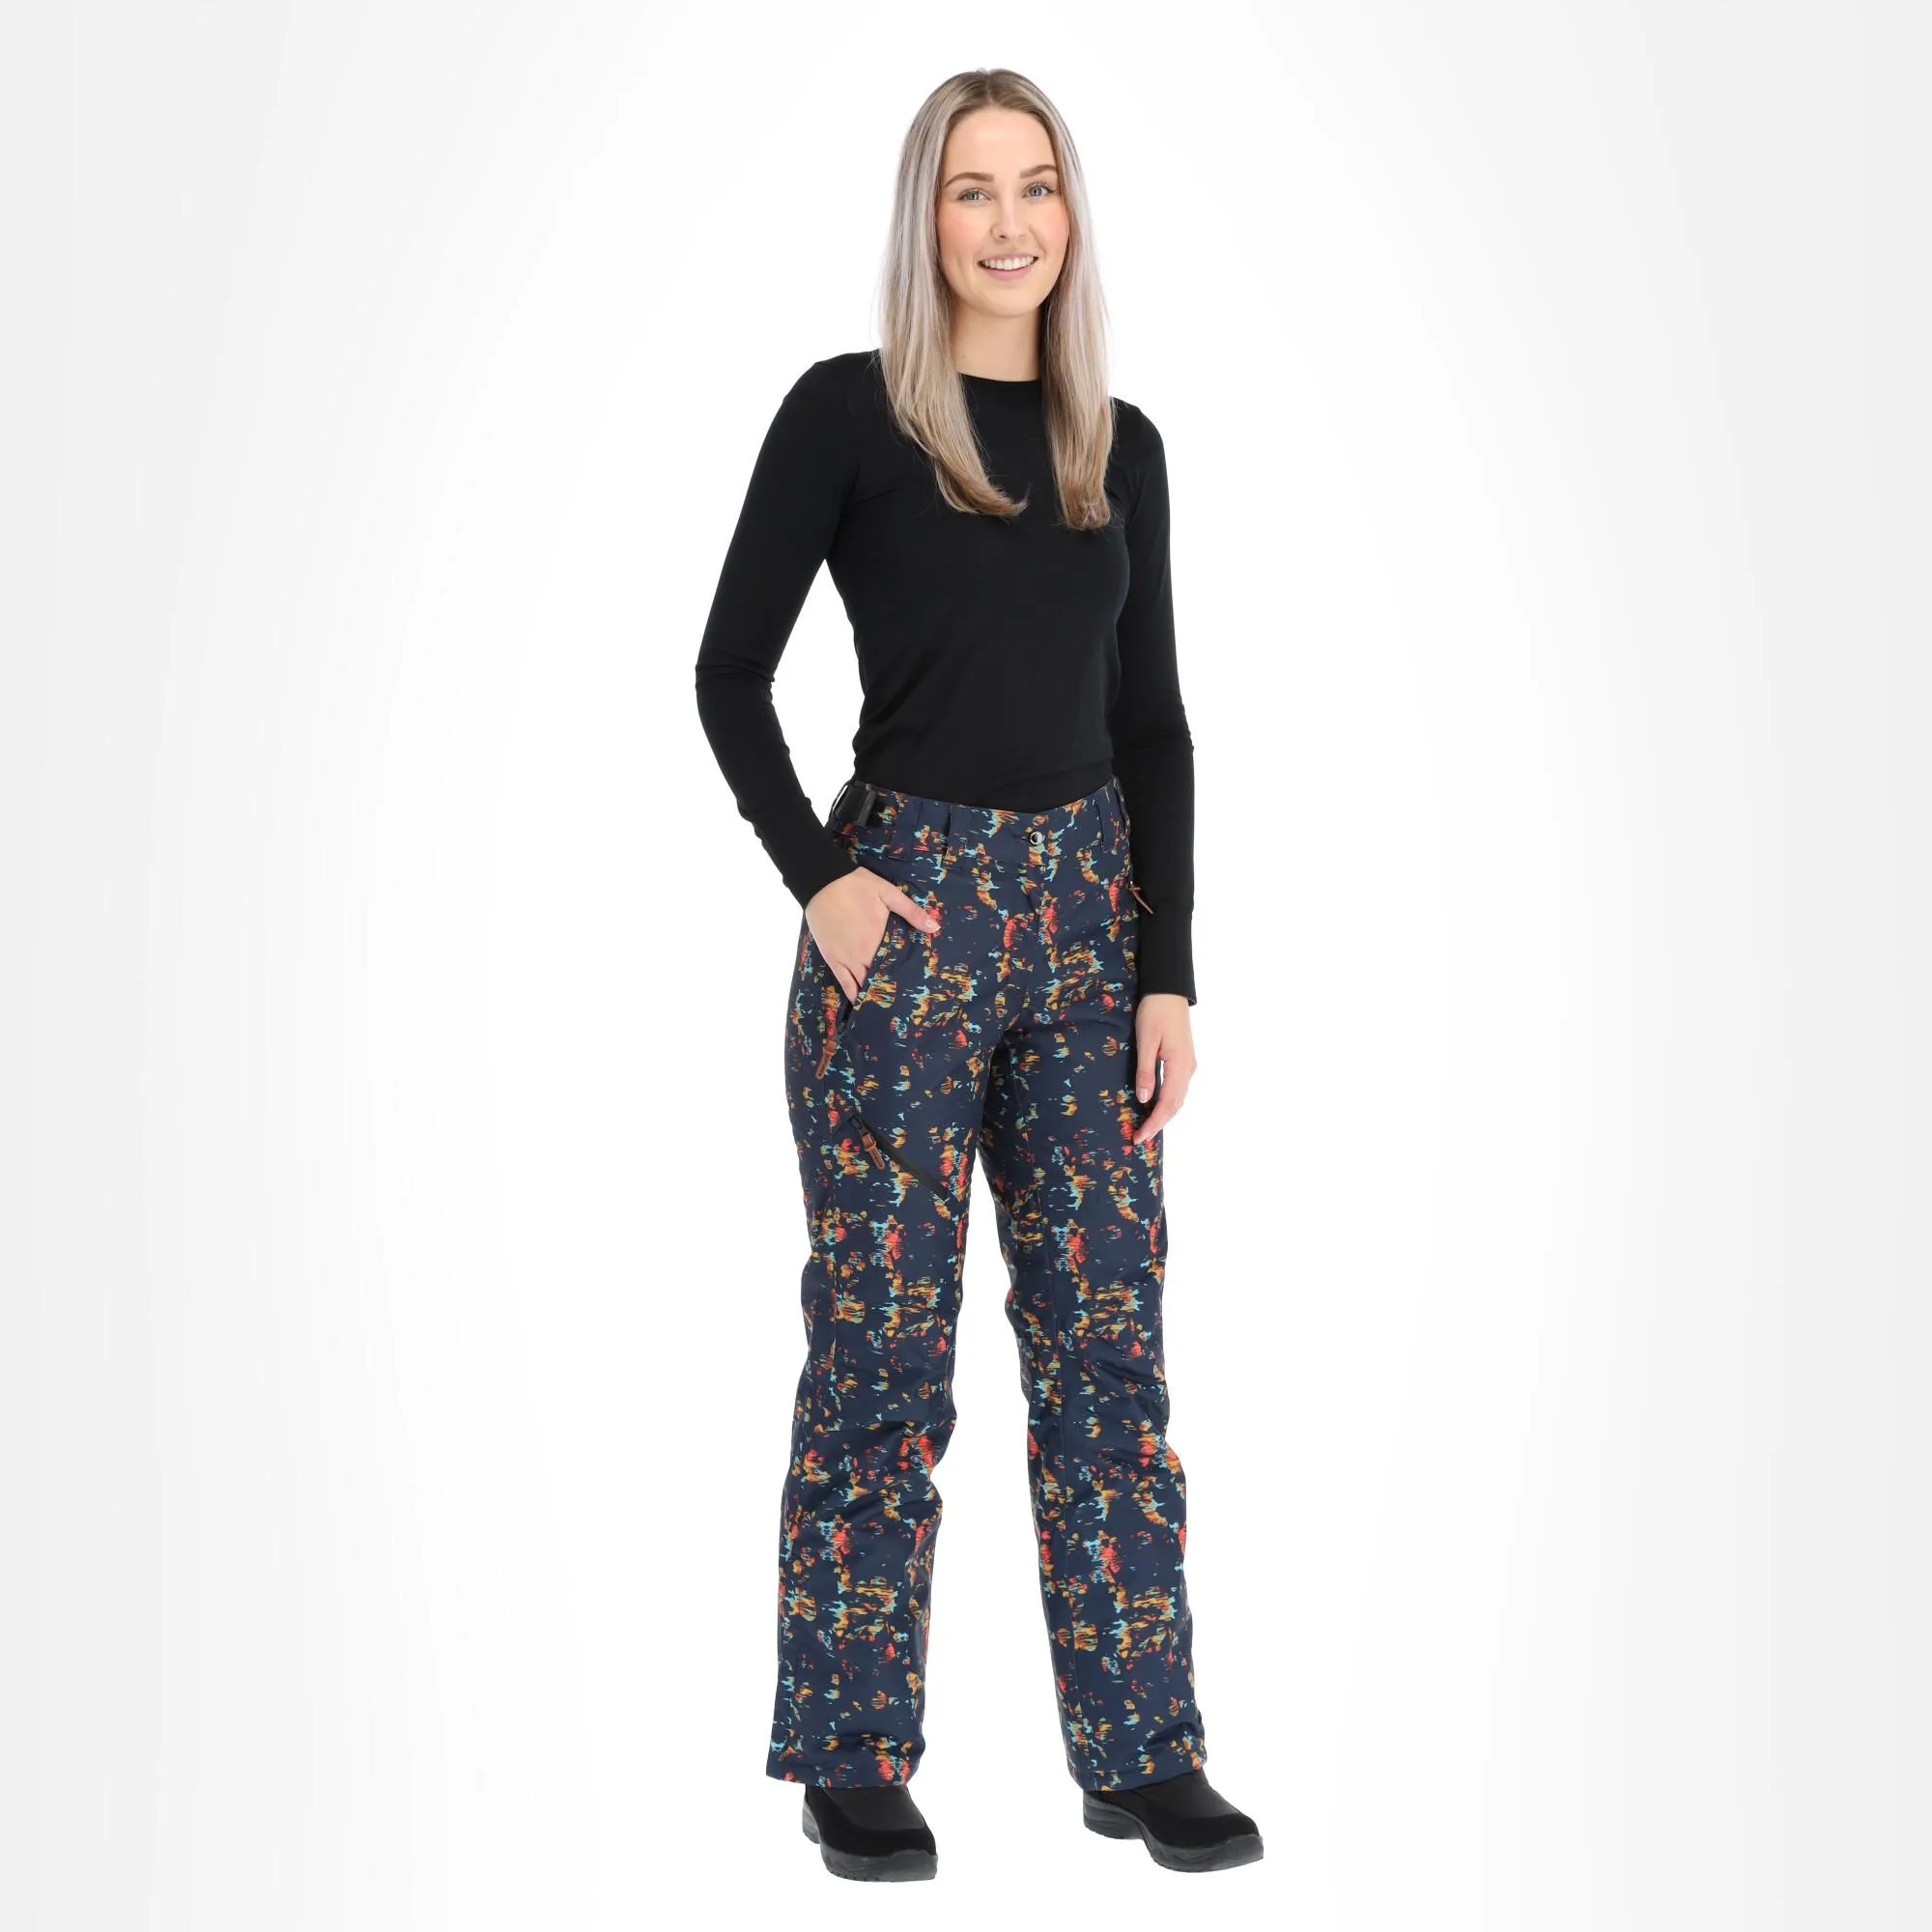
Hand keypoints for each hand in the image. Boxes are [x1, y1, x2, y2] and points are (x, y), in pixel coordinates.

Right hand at [806, 866, 940, 1002]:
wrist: (822, 881)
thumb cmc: (857, 885)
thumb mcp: (888, 893)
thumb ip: (911, 912)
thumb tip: (935, 927)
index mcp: (878, 940)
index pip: (895, 966)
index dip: (904, 977)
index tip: (914, 989)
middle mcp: (862, 954)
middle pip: (879, 978)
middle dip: (890, 988)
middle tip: (903, 1002)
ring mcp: (845, 958)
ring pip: (861, 984)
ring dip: (872, 994)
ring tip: (884, 1007)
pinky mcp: (831, 957)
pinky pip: (843, 982)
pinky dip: (852, 993)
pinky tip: (859, 1003)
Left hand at [1131, 992, 1193, 1143]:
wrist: (1169, 990)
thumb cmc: (1155, 1012)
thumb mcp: (1146, 1041)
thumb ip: (1146, 1071)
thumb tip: (1144, 1100)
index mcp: (1180, 1066)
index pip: (1167, 1104)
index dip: (1154, 1123)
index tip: (1140, 1136)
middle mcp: (1188, 1069)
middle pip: (1175, 1106)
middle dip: (1158, 1124)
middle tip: (1139, 1138)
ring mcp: (1188, 1065)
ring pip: (1178, 1099)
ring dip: (1163, 1115)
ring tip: (1146, 1128)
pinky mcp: (1184, 1061)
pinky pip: (1177, 1089)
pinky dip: (1167, 1103)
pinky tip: (1155, 1107)